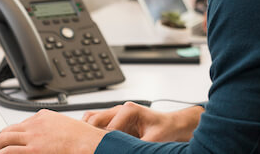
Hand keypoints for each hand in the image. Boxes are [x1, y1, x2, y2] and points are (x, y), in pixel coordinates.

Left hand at [0, 109, 107, 152]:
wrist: (88, 143)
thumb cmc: (83, 138)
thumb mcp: (66, 126)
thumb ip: (54, 128)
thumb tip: (49, 139)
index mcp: (44, 116)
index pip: (22, 123)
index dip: (15, 135)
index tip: (13, 141)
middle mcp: (36, 124)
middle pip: (10, 129)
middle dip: (1, 140)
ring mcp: (33, 136)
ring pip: (5, 138)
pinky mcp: (33, 149)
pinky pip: (9, 151)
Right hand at [83, 102, 203, 141]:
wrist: (171, 125)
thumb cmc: (164, 129)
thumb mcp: (153, 140)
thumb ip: (137, 146)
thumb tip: (126, 151)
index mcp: (129, 109)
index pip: (107, 127)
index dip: (102, 142)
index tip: (100, 150)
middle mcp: (119, 109)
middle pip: (93, 119)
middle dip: (90, 134)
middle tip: (88, 148)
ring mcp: (115, 113)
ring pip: (91, 118)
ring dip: (88, 131)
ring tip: (89, 145)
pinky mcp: (114, 120)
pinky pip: (95, 122)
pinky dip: (91, 131)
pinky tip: (93, 143)